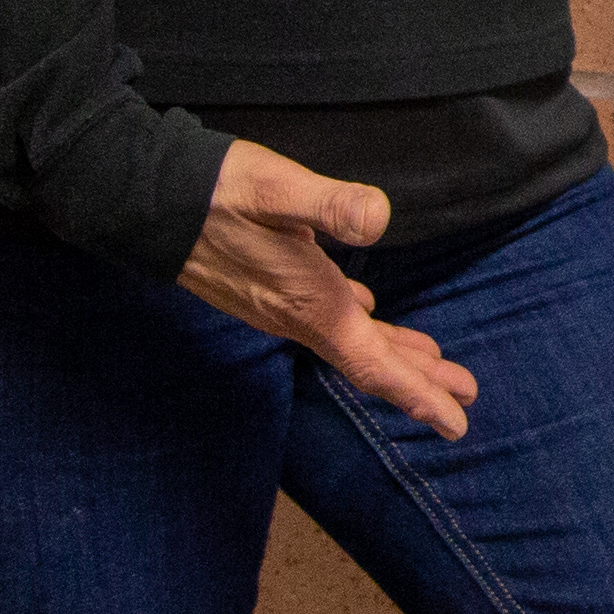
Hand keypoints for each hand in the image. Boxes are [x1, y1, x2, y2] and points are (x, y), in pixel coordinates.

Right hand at [175, 139, 478, 438]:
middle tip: (466, 392)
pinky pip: (326, 320)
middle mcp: (295, 316)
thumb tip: (378, 217)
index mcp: (310, 304)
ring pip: (348, 342)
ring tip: (434, 360)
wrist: (147, 200)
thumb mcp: (278, 190)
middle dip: (418, 381)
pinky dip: (360, 325)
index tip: (457, 422)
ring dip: (393, 353)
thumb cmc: (217, 194)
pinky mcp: (267, 288)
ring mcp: (278, 306)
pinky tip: (366, 312)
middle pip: (367, 362)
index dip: (418, 394)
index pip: (372, 364)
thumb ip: (329, 206)